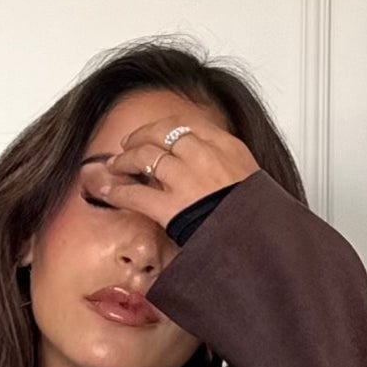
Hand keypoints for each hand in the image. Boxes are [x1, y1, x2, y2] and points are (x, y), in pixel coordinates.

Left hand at [82, 111, 256, 231]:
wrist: (259, 243)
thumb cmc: (258, 217)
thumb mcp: (253, 180)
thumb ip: (230, 166)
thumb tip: (215, 167)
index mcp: (227, 146)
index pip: (189, 123)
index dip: (165, 126)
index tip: (157, 131)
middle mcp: (204, 155)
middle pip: (162, 133)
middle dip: (140, 137)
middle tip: (129, 144)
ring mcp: (186, 178)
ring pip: (144, 156)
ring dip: (124, 160)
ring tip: (114, 166)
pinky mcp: (170, 206)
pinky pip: (135, 193)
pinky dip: (117, 191)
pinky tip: (107, 191)